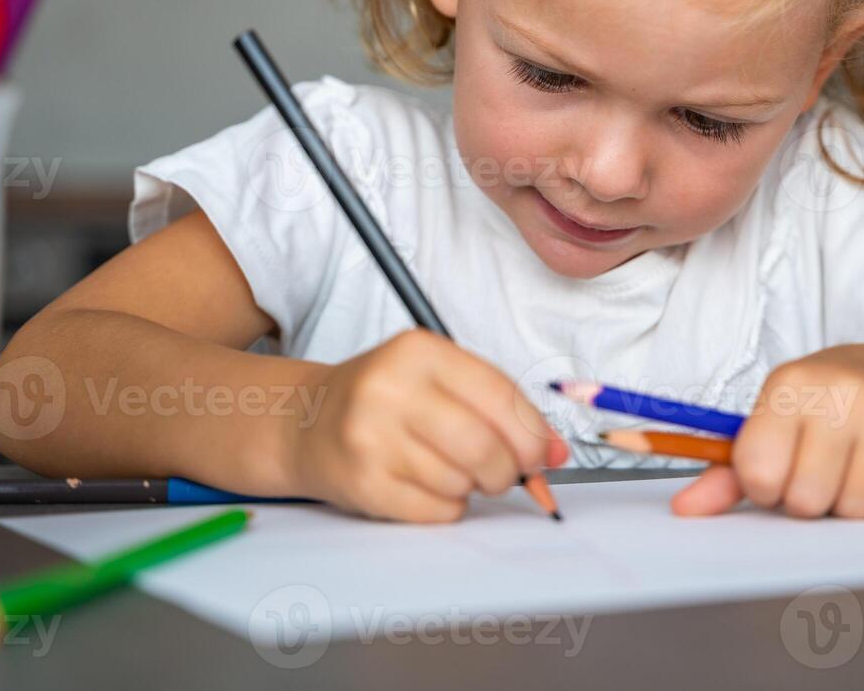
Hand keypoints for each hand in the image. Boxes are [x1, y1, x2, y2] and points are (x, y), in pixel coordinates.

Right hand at [286, 329, 568, 521]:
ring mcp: (371, 438)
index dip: (533, 434)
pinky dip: (448, 507)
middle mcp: (390, 390)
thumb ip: (501, 406)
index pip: (499, 396)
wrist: (307, 421)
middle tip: (504, 473)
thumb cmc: (388, 398)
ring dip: (472, 487)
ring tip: (453, 470)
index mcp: (419, 351)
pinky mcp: (362, 483)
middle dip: (508, 470)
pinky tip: (430, 487)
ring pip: (460, 482)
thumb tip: (556, 452)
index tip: (544, 454)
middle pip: (483, 446)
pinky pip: (435, 511)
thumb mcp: (441, 378)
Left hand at [672, 341, 863, 518]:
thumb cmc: (829, 406)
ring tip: (856, 467)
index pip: (758, 472)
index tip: (779, 471)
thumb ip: (729, 470)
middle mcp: (841, 389)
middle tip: (822, 471)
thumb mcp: (777, 420)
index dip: (765, 486)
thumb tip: (685, 509)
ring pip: (854, 510)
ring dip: (851, 504)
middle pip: (806, 499)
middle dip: (810, 500)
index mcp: (790, 384)